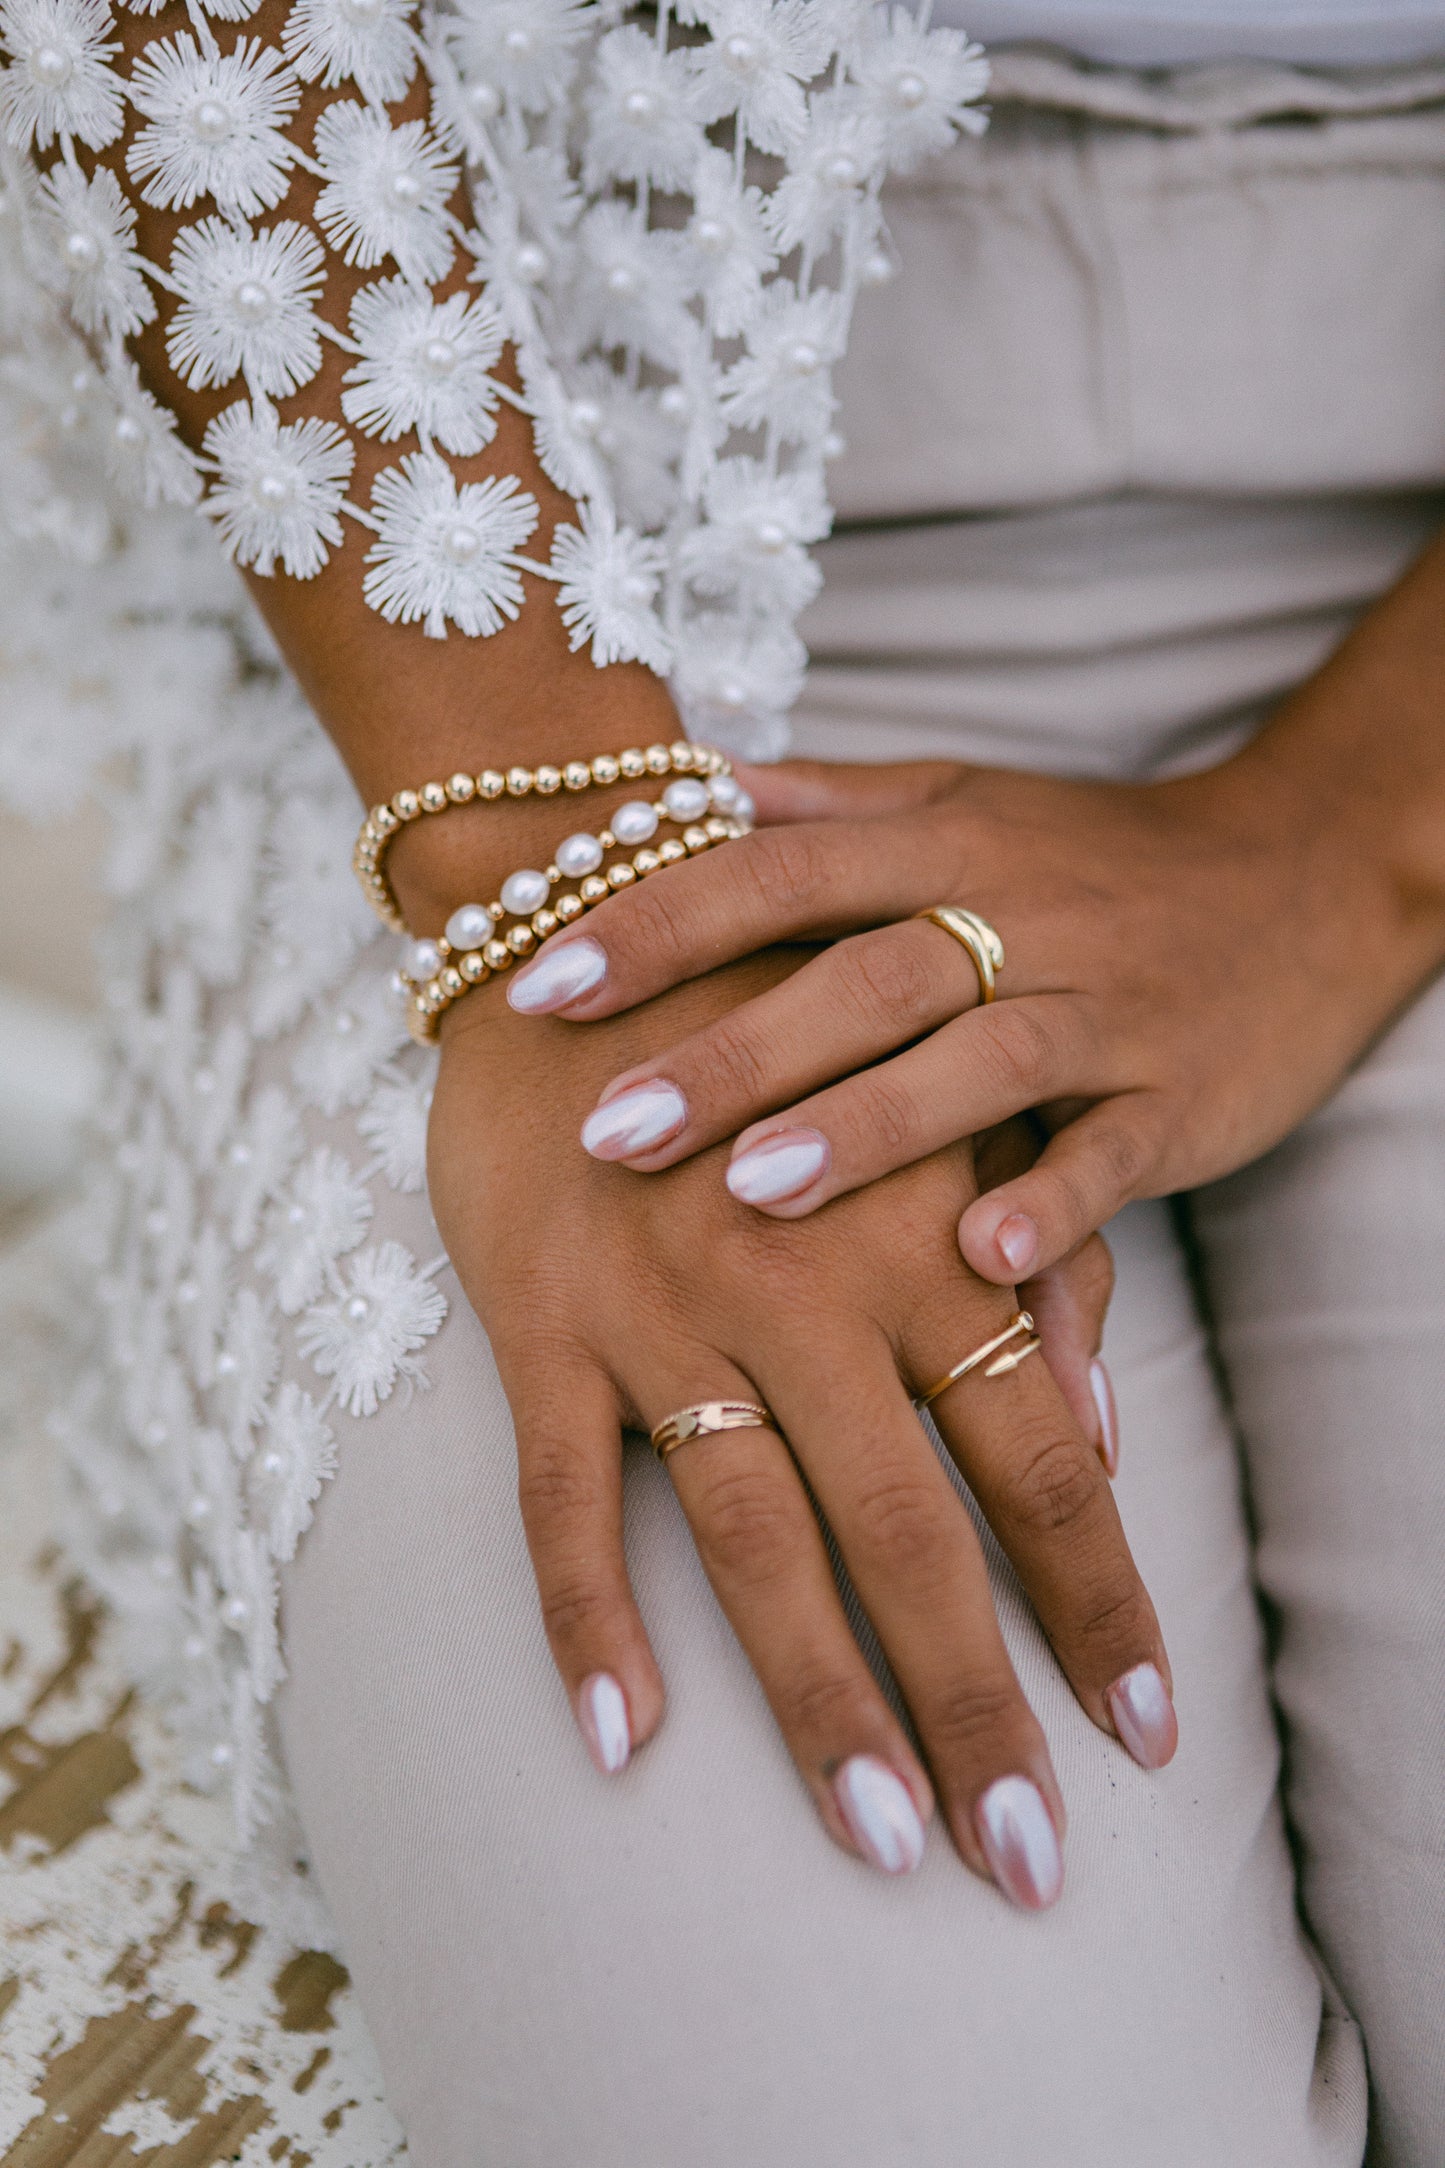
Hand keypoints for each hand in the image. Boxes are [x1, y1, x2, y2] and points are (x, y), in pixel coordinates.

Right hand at [427, 955, 1173, 1904]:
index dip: (1100, 1601)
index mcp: (914, 1243)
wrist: (583, 908)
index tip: (1150, 1734)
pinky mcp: (546, 1324)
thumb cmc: (780, 1019)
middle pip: (913, 1532)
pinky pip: (562, 1494)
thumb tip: (1106, 1431)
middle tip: (1033, 1866)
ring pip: (754, 1540)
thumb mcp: (933, 1107)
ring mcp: (666, 1314)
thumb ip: (1030, 1254)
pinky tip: (622, 1742)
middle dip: (981, 1706)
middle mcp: (804, 1294)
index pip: (1039, 1457)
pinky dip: (586, 1619)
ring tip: (884, 1843)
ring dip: (821, 1703)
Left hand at [501, 727, 1438, 1286]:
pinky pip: (1112, 1154)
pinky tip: (978, 1266)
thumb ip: (827, 803)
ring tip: (755, 1192)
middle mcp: (1017, 915)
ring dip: (868, 1127)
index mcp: (944, 843)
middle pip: (861, 975)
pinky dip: (1052, 1205)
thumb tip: (681, 784)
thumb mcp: (966, 799)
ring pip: (979, 1060)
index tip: (537, 985)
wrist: (1307, 873)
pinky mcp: (1178, 1097)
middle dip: (732, 1050)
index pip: (778, 871)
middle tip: (608, 1127)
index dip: (658, 925)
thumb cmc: (1098, 854)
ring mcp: (1103, 1009)